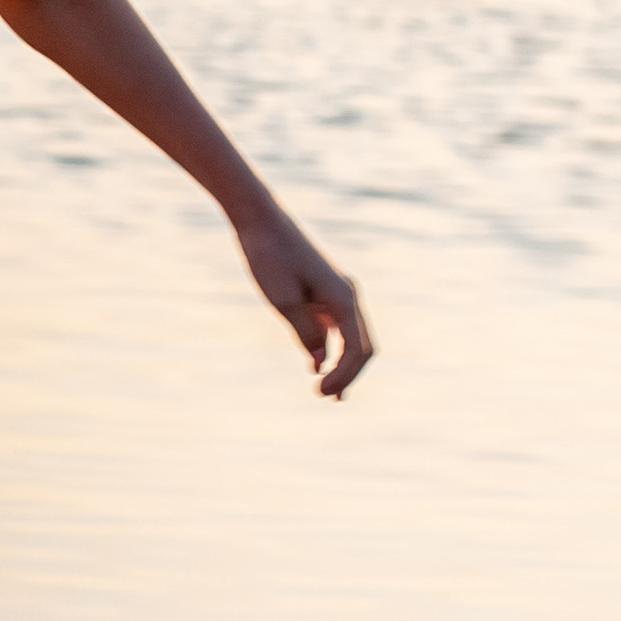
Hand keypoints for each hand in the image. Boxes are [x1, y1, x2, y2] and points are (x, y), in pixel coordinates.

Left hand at [235, 204, 374, 398]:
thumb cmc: (270, 257)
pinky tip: (317, 365)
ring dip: (341, 365)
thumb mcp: (283, 301)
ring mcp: (334, 294)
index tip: (319, 392)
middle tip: (325, 399)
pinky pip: (332, 327)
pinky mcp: (319, 292)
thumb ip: (305, 333)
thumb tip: (320, 362)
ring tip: (328, 393)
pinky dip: (329, 348)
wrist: (260, 222)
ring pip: (348, 337)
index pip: (358, 349)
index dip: (344, 376)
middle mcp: (346, 296)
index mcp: (344, 298)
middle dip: (348, 375)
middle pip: (360, 346)